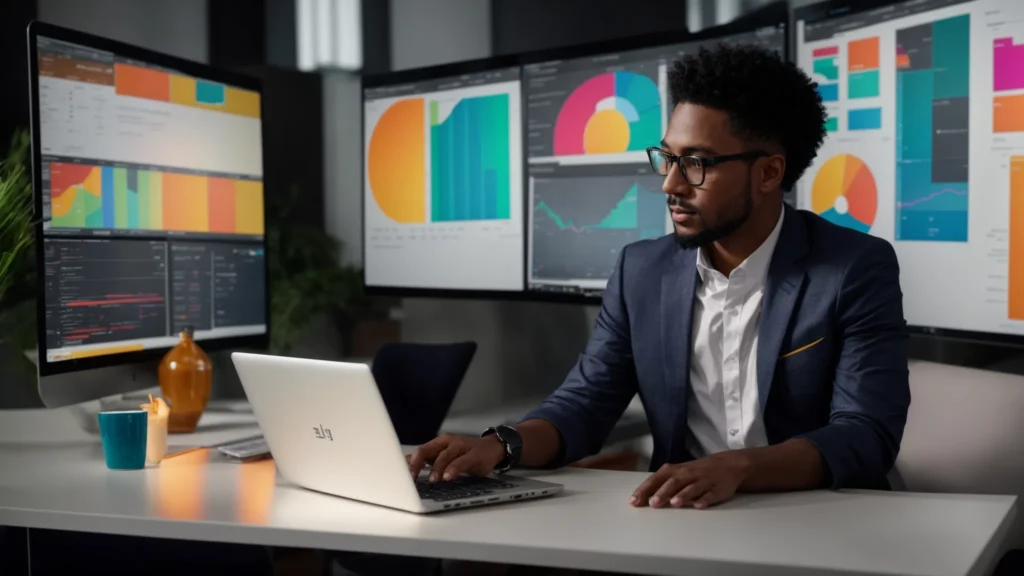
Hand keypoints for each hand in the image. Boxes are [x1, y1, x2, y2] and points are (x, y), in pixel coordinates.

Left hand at [408, 433, 505, 481]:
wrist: (492, 448)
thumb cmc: (465, 453)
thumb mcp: (446, 456)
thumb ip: (429, 461)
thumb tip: (407, 468)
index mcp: (438, 443)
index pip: (419, 451)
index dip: (409, 463)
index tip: (400, 476)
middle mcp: (447, 442)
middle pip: (427, 450)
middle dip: (416, 464)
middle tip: (410, 478)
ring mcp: (460, 447)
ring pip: (444, 456)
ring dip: (436, 468)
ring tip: (432, 480)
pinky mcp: (473, 455)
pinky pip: (461, 462)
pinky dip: (453, 469)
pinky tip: (448, 477)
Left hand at [630, 451, 753, 509]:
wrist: (728, 464)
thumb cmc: (696, 471)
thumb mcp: (679, 473)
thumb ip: (662, 484)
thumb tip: (643, 497)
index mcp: (675, 470)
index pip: (657, 479)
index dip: (645, 489)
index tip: (634, 501)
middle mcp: (688, 474)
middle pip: (673, 482)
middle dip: (662, 493)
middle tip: (652, 504)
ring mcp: (703, 481)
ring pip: (691, 488)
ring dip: (682, 496)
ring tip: (673, 503)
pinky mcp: (717, 489)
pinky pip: (710, 494)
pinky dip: (705, 500)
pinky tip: (699, 505)